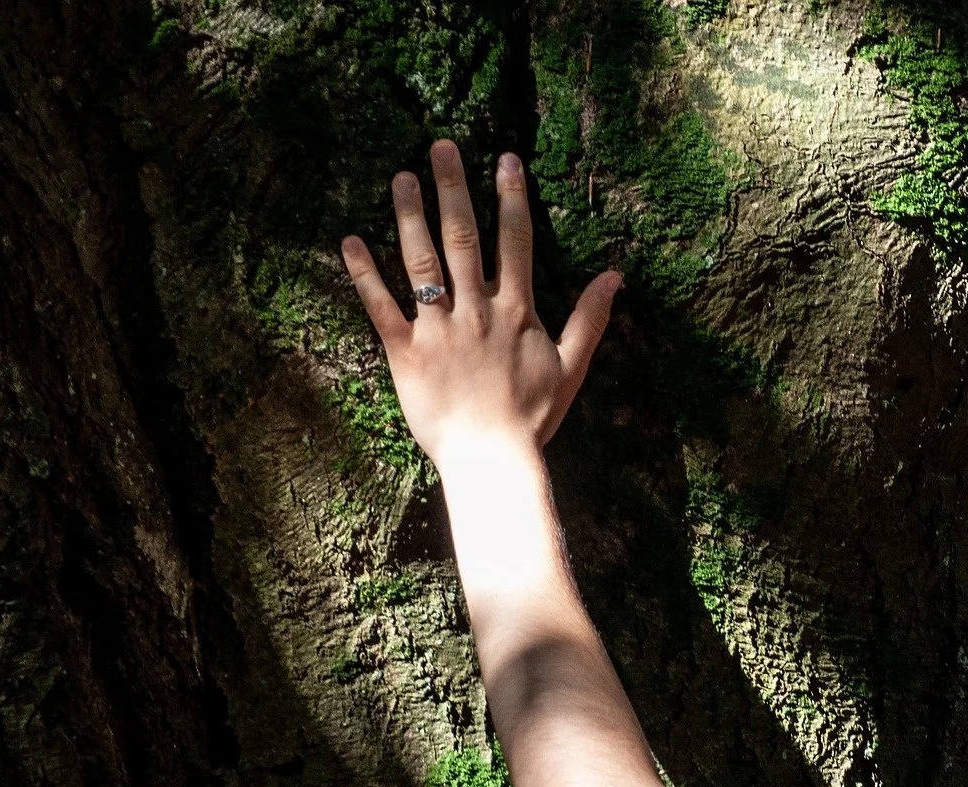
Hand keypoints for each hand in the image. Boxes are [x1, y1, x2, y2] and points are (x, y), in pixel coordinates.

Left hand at [340, 141, 622, 470]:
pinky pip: (380, 307)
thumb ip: (591, 318)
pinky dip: (364, 274)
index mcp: (516, 311)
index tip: (505, 160)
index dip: (512, 198)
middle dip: (454, 189)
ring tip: (402, 177)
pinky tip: (352, 240)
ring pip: (422, 262)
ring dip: (410, 216)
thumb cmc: (532, 417)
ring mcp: (438, 329)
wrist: (492, 459)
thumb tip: (615, 276)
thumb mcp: (572, 367)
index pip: (515, 242)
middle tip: (441, 147)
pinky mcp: (405, 352)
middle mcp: (476, 310)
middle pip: (463, 238)